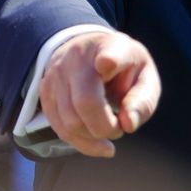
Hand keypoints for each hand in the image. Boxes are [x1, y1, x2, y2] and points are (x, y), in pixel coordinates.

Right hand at [39, 31, 160, 157]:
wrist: (90, 52)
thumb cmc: (124, 70)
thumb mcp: (145, 78)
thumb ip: (143, 101)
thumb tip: (128, 125)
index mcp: (112, 48)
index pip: (109, 54)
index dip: (109, 60)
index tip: (107, 63)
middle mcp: (79, 57)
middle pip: (86, 101)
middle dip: (106, 128)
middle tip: (119, 128)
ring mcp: (57, 73)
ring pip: (70, 121)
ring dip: (93, 137)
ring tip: (108, 130)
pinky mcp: (45, 91)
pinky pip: (59, 127)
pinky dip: (80, 142)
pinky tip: (96, 143)